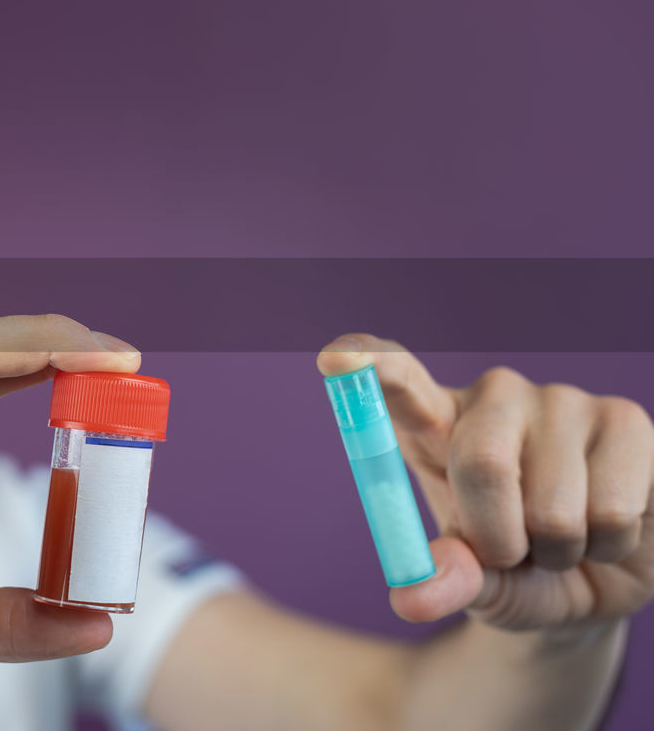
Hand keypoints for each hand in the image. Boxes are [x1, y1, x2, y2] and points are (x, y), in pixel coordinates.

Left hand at [317, 334, 653, 631]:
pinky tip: (606, 527)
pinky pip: (609, 509)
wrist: (596, 583)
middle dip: (498, 538)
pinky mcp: (624, 420)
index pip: (396, 382)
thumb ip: (444, 583)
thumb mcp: (472, 586)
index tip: (333, 358)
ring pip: (552, 505)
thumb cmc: (515, 573)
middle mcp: (493, 398)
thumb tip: (411, 599)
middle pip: (480, 462)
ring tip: (562, 537)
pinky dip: (605, 545)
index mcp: (435, 424)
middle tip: (512, 551)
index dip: (369, 365)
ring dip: (558, 550)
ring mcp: (561, 400)